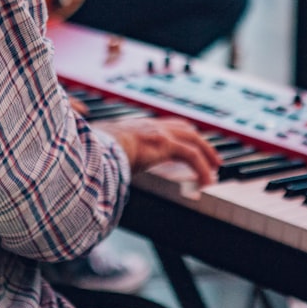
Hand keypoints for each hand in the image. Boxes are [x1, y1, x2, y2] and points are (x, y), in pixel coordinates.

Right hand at [94, 116, 221, 186]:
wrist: (92, 146)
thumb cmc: (91, 152)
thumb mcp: (102, 154)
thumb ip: (108, 160)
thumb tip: (100, 174)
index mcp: (136, 126)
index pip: (163, 126)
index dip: (178, 134)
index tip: (185, 145)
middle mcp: (150, 125)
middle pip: (184, 127)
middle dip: (199, 140)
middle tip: (210, 156)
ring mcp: (158, 132)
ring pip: (193, 139)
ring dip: (207, 154)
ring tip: (214, 169)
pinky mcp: (165, 144)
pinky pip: (191, 156)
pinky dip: (202, 168)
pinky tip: (207, 182)